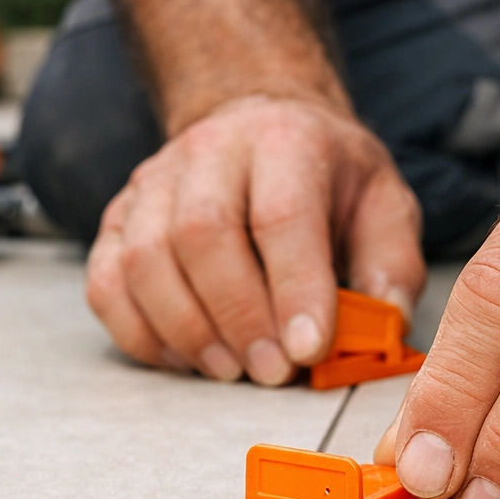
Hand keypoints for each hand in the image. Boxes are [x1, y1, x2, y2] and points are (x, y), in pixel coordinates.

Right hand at [86, 95, 424, 383]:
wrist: (259, 127)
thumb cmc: (325, 179)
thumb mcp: (383, 205)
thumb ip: (391, 266)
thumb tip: (380, 326)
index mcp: (285, 141)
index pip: (281, 215)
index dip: (294, 288)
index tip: (308, 348)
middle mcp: (210, 151)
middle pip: (202, 235)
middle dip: (237, 318)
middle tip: (269, 372)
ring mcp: (153, 183)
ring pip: (145, 261)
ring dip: (187, 331)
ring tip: (230, 369)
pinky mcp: (117, 219)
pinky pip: (108, 283)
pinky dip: (140, 333)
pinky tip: (184, 358)